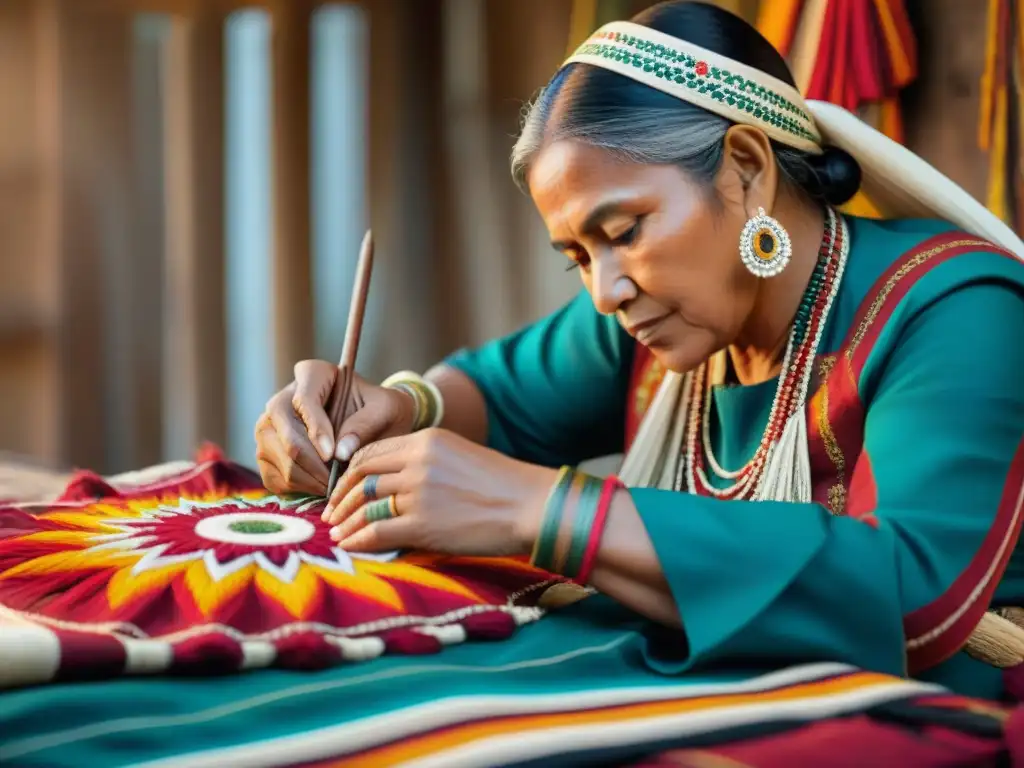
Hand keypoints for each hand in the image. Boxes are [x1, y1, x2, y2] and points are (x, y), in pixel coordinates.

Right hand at [254, 359, 417, 495]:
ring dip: (304, 478)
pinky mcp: (268, 453)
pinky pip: (272, 475)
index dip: (316, 430)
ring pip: (274, 455)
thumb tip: (340, 453)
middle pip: (282, 432)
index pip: (303, 401)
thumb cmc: (381, 411)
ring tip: (333, 485)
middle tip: (335, 481)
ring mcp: (270, 426)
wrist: (376, 424)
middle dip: (309, 462)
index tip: (333, 456)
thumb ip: (366, 424)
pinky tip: (320, 488)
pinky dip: (296, 487)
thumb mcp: (386, 409)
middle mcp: (283, 398)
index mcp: (312, 374)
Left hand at [321, 428, 557, 556]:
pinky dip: (358, 539)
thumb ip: (426, 461)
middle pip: (362, 476)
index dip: (349, 472)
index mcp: (426, 440)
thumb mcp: (459, 455)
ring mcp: (419, 493)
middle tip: (330, 513)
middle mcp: (417, 462)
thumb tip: (394, 482)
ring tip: (336, 532)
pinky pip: (377, 530)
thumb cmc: (501, 484)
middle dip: (340, 496)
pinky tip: (350, 545)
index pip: (371, 451)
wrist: (531, 505)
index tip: (341, 488)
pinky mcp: (423, 524)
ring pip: (365, 503)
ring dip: (345, 520)